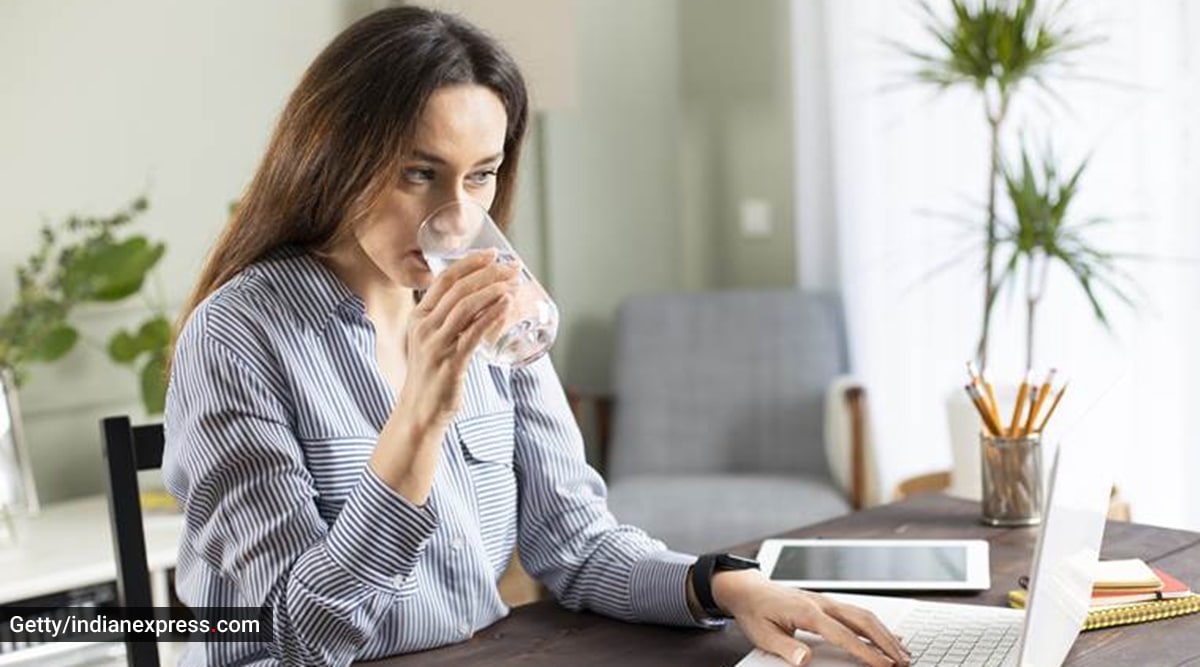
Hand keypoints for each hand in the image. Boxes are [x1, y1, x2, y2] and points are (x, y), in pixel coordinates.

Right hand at [399, 248, 518, 428]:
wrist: (419, 411)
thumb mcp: (434, 340)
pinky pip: (473, 334)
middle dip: (488, 273)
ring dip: (492, 291)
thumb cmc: (432, 374)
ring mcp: (436, 345)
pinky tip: (507, 306)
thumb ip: (453, 321)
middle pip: (458, 289)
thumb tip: (489, 303)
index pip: (444, 279)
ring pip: (465, 308)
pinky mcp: (450, 363)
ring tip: (513, 283)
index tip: (492, 253)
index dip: (469, 263)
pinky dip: (492, 317)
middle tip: (512, 267)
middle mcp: (424, 327)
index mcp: (418, 316)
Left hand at [713, 571, 910, 666]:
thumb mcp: (763, 634)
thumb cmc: (755, 611)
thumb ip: (785, 648)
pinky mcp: (827, 603)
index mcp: (807, 612)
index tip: (884, 666)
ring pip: (864, 615)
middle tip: (904, 661)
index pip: (843, 635)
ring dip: (885, 633)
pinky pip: (857, 612)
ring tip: (903, 652)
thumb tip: (804, 661)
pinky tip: (889, 635)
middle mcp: (821, 603)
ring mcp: (826, 601)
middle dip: (886, 642)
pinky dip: (876, 624)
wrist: (749, 589)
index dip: (866, 652)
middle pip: (862, 621)